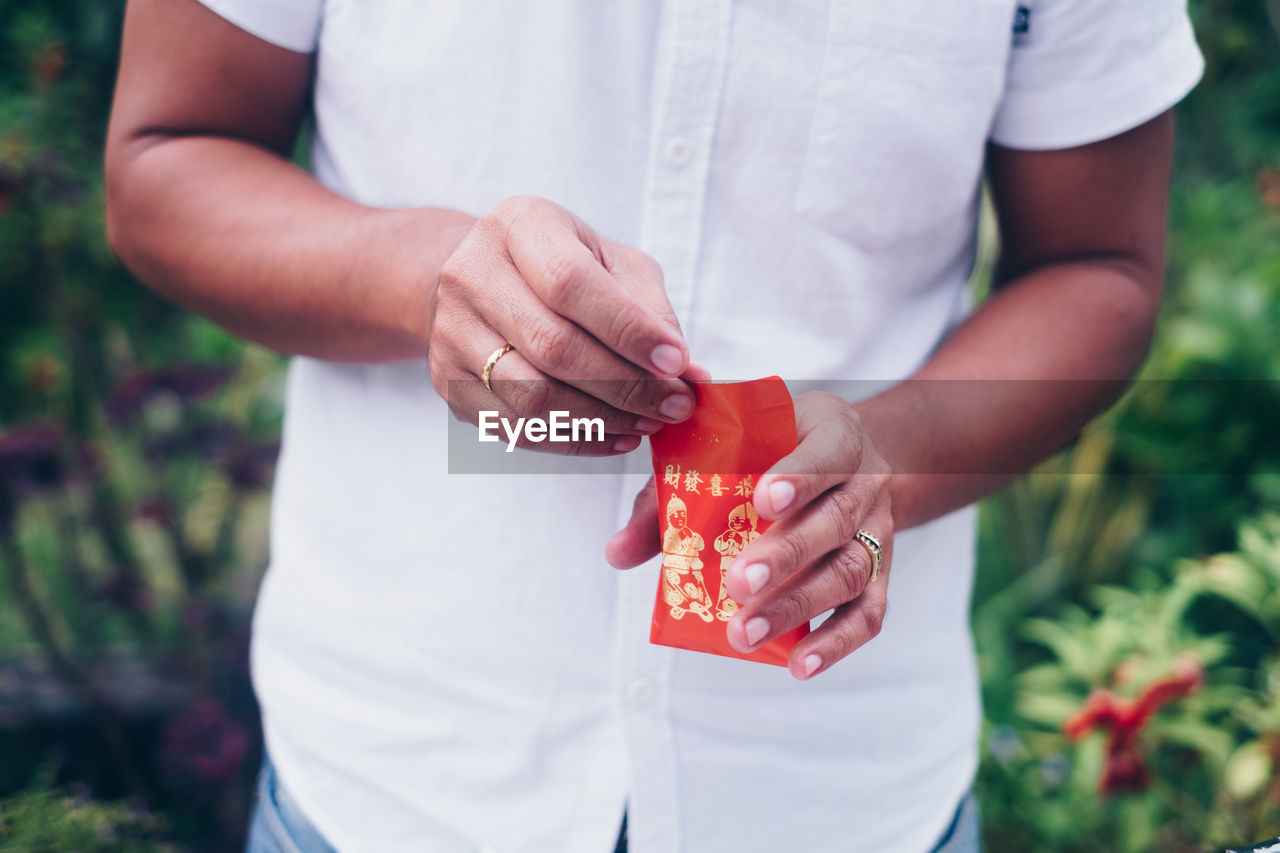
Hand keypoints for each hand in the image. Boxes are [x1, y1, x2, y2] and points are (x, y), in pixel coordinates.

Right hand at [428, 195, 706, 455]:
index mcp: (518, 225)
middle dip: (625, 386)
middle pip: (552, 347)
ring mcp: (451, 331)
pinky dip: (575, 442)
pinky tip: (615, 437)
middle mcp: (471, 274)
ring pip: (532, 397)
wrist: (480, 278)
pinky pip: (516, 428)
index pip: (571, 283)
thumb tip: (691, 374)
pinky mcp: (448, 382)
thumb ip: (651, 312)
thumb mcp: (612, 263)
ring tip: (648, 423)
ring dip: (603, 421)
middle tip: (674, 406)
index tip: (676, 362)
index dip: (628, 329)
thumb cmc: (561, 267)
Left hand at [607, 392, 892, 678]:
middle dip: (785, 555)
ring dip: (798, 606)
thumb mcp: (730, 447)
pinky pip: (868, 612)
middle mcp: (865, 483)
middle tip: (738, 584)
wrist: (854, 458)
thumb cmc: (776, 449)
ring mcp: (877, 531)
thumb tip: (617, 552)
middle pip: (834, 521)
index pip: (826, 451)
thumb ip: (674, 492)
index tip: (761, 498)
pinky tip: (799, 665)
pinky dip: (836, 642)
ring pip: (850, 570)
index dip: (799, 476)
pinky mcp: (881, 574)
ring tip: (745, 635)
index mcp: (834, 433)